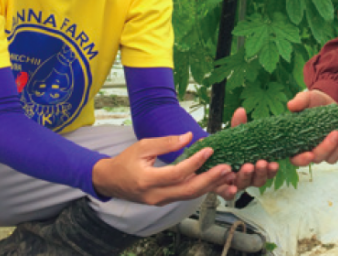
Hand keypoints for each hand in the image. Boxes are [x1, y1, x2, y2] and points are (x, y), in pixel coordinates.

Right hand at [92, 132, 235, 205]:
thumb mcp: (142, 146)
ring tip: (226, 174)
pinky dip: (200, 187)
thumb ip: (165, 143)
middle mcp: (156, 195)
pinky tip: (213, 178)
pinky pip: (185, 196)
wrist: (111, 181)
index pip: (177, 173)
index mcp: (147, 180)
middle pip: (188, 191)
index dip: (195, 162)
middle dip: (209, 180)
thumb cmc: (125, 161)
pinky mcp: (165, 201)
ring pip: (189, 196)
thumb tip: (188, 137)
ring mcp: (160, 201)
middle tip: (227, 168)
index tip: (209, 149)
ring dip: (209, 185)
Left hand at [211, 108, 280, 196]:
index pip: (266, 171)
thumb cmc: (227, 148)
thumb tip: (240, 110)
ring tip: (247, 167)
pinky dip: (230, 192)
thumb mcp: (233, 136)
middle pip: (257, 180)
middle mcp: (246, 178)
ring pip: (244, 185)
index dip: (271, 170)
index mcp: (253, 166)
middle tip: (260, 163)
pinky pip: (227, 193)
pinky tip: (232, 188)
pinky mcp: (221, 189)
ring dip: (247, 177)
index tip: (273, 163)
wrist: (208, 158)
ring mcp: (234, 184)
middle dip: (260, 172)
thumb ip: (238, 126)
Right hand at [286, 90, 337, 166]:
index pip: (296, 158)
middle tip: (335, 133)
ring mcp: (327, 149)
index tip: (310, 155)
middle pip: (317, 158)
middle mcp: (312, 149)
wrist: (329, 100)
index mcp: (298, 141)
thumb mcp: (307, 98)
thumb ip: (300, 101)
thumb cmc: (314, 102)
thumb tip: (291, 105)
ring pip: (332, 158)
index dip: (302, 159)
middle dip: (327, 148)